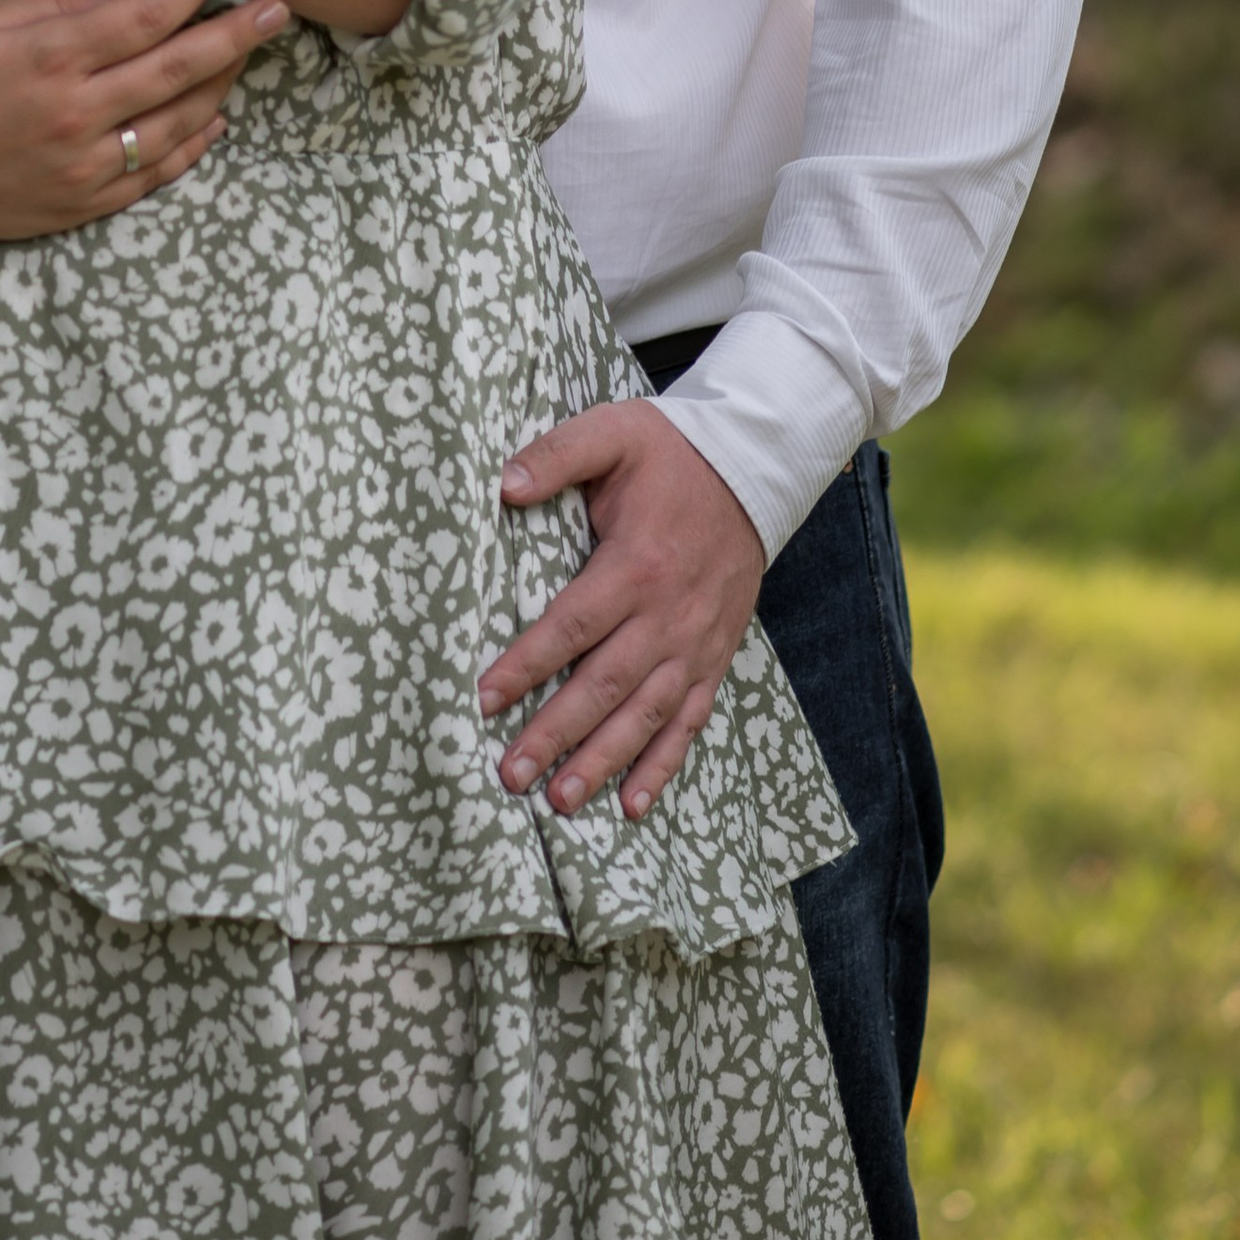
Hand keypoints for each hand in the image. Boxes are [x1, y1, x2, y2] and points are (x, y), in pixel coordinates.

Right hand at [0, 0, 283, 245]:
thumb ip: (57, 1)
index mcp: (51, 58)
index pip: (144, 16)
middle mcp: (77, 112)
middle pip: (180, 67)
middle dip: (238, 33)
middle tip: (279, 8)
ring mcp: (86, 164)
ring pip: (180, 122)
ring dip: (223, 85)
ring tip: (247, 56)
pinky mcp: (86, 203)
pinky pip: (157, 173)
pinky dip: (195, 144)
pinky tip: (215, 119)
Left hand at [477, 400, 766, 820]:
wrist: (753, 471)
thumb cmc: (672, 454)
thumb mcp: (613, 433)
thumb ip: (558, 455)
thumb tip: (505, 484)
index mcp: (636, 564)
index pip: (571, 626)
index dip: (527, 665)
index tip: (486, 699)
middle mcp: (667, 616)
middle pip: (603, 685)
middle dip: (554, 733)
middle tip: (510, 775)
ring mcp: (694, 644)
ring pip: (644, 716)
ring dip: (603, 762)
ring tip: (561, 802)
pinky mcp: (713, 657)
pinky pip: (688, 721)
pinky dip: (663, 766)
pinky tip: (633, 805)